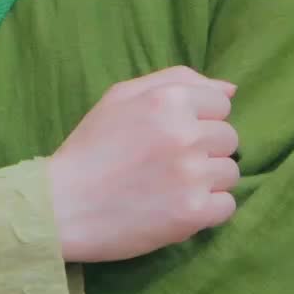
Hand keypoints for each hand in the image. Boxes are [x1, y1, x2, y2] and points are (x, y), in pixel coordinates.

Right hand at [46, 66, 239, 262]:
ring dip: (207, 180)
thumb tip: (231, 90)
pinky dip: (208, 209)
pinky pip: (227, 206)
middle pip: (229, 138)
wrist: (62, 206)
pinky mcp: (193, 213)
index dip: (198, 120)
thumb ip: (177, 80)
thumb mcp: (121, 96)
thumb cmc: (91, 147)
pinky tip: (178, 206)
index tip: (171, 136)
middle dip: (204, 149)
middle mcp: (185, 134)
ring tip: (172, 185)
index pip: (221, 105)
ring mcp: (191, 175)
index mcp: (168, 100)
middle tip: (168, 162)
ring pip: (230, 172)